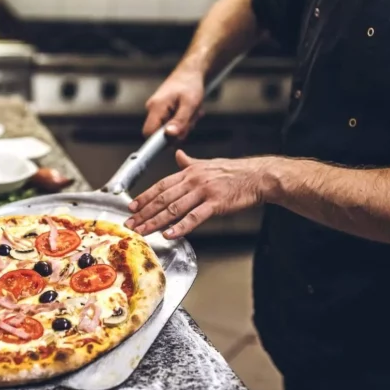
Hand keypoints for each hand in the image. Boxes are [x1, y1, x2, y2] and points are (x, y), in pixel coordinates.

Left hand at [125, 150, 270, 238]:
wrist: (258, 176)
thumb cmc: (235, 172)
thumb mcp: (208, 163)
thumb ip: (190, 162)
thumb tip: (178, 155)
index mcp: (190, 172)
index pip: (161, 185)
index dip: (144, 197)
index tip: (132, 207)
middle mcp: (194, 181)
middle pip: (163, 198)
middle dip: (145, 212)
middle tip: (131, 223)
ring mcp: (204, 192)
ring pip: (174, 208)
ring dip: (156, 221)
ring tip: (144, 231)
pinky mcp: (216, 204)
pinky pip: (194, 217)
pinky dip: (180, 227)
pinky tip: (169, 234)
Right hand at [142, 69, 204, 139]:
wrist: (190, 72)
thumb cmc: (190, 84)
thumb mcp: (190, 104)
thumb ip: (180, 120)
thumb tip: (170, 135)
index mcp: (156, 107)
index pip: (148, 133)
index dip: (159, 142)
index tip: (174, 140)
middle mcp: (152, 109)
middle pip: (160, 134)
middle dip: (178, 131)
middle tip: (190, 120)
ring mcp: (157, 110)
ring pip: (168, 129)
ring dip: (183, 125)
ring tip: (191, 113)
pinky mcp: (163, 111)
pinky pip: (171, 123)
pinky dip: (182, 121)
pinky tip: (188, 112)